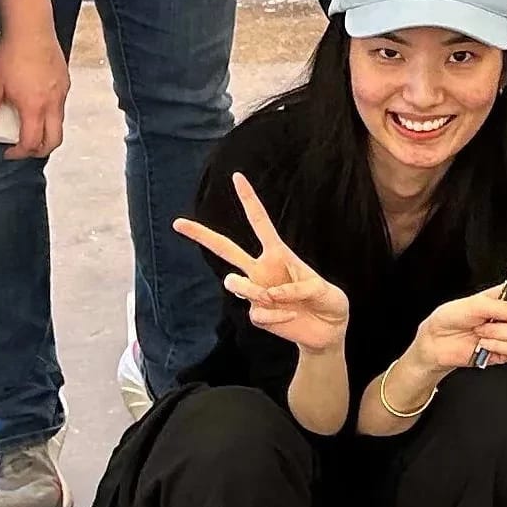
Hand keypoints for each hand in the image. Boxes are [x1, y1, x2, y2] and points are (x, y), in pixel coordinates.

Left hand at [0, 24, 69, 160]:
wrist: (31, 28)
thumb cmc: (11, 53)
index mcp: (34, 107)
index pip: (31, 143)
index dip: (18, 153)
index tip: (7, 152)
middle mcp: (53, 103)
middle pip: (54, 141)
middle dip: (38, 151)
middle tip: (22, 148)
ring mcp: (62, 93)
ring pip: (59, 124)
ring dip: (45, 132)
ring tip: (26, 126)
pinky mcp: (65, 82)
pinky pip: (60, 107)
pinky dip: (50, 115)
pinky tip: (34, 104)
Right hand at [175, 172, 352, 362]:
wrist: (328, 330)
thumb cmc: (328, 301)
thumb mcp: (324, 290)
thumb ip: (299, 288)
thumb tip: (270, 295)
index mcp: (278, 253)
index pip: (259, 222)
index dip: (249, 200)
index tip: (237, 176)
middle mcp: (262, 269)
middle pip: (226, 249)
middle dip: (201, 235)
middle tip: (177, 222)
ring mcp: (257, 292)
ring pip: (235, 284)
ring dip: (252, 290)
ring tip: (274, 298)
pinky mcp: (257, 314)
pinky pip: (257, 313)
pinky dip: (277, 316)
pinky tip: (291, 317)